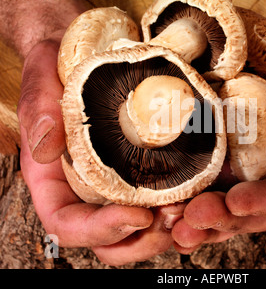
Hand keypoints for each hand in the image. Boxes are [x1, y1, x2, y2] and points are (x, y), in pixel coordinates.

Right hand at [18, 36, 183, 265]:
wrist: (88, 55)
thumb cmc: (59, 70)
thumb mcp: (41, 80)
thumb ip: (39, 109)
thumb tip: (47, 146)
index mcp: (56, 180)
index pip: (69, 223)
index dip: (101, 230)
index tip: (138, 215)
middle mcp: (87, 189)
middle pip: (111, 237)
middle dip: (144, 237)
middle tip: (175, 215)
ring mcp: (118, 182)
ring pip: (140, 226)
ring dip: (168, 225)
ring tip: (193, 207)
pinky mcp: (144, 168)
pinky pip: (162, 197)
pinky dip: (182, 203)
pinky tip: (200, 191)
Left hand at [171, 24, 265, 253]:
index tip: (237, 201)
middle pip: (252, 209)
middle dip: (222, 219)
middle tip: (190, 220)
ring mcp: (248, 166)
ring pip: (224, 204)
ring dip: (197, 218)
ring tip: (170, 223)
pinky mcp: (224, 152)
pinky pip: (204, 180)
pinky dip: (183, 195)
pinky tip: (161, 207)